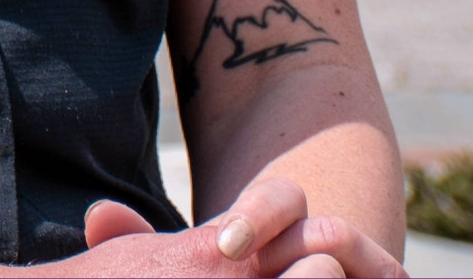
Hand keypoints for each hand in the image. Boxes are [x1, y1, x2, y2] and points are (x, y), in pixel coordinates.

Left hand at [49, 179, 405, 276]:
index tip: (224, 245)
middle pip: (335, 232)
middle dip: (318, 247)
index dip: (257, 218)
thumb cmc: (220, 274)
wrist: (282, 263)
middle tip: (252, 259)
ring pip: (373, 261)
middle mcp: (324, 244)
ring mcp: (352, 272)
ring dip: (368, 267)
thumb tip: (99, 218)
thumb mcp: (187, 262)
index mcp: (277, 224)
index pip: (280, 202)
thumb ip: (138, 243)